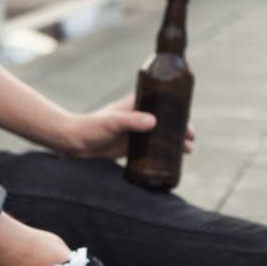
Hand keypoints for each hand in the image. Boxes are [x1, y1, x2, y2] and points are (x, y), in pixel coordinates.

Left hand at [64, 93, 195, 159]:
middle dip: (180, 130)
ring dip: (174, 143)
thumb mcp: (113, 122)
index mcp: (137, 104)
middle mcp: (139, 116)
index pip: (163, 104)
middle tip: (190, 141)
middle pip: (166, 121)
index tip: (188, 123)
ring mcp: (136, 132)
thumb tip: (153, 122)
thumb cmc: (92, 126)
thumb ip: (131, 121)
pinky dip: (162, 154)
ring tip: (187, 152)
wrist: (76, 142)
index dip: (178, 113)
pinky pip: (151, 150)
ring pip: (161, 136)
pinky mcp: (131, 146)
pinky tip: (171, 161)